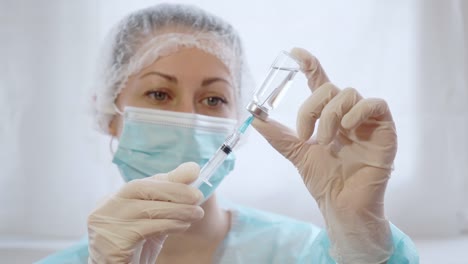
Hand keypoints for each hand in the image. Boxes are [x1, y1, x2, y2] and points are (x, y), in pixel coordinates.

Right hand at [87, 162, 203, 263]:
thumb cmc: (137, 248)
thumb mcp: (154, 219)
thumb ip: (169, 196)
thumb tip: (192, 168)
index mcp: (112, 201)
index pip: (141, 184)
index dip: (168, 179)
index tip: (193, 174)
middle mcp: (104, 210)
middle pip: (139, 189)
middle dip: (173, 190)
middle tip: (198, 196)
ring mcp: (104, 226)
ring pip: (145, 209)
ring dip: (177, 209)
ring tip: (197, 213)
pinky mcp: (112, 244)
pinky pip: (145, 229)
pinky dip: (169, 225)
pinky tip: (183, 226)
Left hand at [252, 48, 395, 262]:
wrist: (341, 205)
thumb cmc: (323, 180)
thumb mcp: (295, 153)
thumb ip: (277, 135)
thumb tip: (253, 118)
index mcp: (328, 116)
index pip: (320, 82)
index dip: (309, 64)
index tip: (294, 52)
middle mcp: (347, 114)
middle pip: (329, 88)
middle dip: (311, 108)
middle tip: (304, 135)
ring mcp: (366, 121)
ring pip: (348, 94)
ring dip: (330, 116)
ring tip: (324, 142)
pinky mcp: (384, 130)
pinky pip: (375, 104)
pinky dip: (358, 112)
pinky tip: (346, 129)